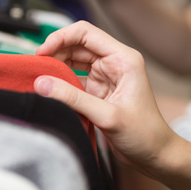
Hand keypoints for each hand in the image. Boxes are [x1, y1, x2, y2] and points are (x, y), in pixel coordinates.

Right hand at [32, 21, 178, 173]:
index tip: (42, 51)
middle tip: (35, 66)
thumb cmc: (145, 134)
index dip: (61, 37)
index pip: (86, 33)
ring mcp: (105, 76)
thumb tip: (42, 83)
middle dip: (54, 52)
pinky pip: (73, 79)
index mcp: (123, 59)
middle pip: (76, 45)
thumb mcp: (108, 116)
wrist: (155, 156)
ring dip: (55, 66)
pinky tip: (48, 89)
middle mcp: (114, 62)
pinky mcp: (97, 91)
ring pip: (73, 61)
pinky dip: (60, 83)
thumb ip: (73, 99)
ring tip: (38, 76)